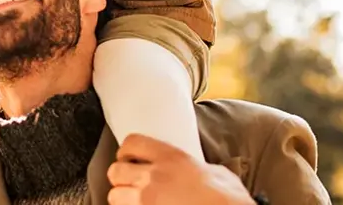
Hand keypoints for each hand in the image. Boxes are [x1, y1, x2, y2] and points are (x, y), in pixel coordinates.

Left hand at [107, 133, 254, 204]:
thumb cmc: (228, 199)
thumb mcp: (216, 173)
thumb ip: (199, 167)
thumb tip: (201, 171)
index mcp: (171, 158)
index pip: (132, 143)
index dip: (127, 151)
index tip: (130, 157)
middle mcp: (154, 176)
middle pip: (115, 170)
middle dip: (120, 177)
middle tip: (129, 182)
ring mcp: (147, 200)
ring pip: (114, 196)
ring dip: (122, 198)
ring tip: (133, 201)